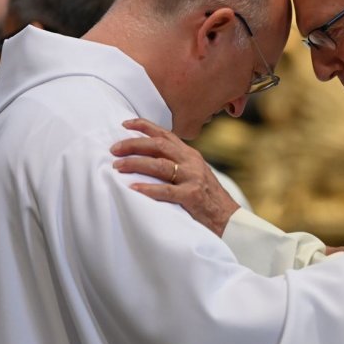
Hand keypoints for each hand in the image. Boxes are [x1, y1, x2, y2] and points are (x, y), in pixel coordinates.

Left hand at [110, 118, 240, 235]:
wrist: (229, 219)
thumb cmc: (207, 198)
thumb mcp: (194, 173)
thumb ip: (177, 164)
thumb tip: (146, 158)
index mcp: (190, 155)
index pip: (165, 134)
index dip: (144, 126)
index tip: (125, 124)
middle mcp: (191, 162)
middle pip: (159, 145)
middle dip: (134, 144)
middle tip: (114, 149)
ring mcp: (192, 178)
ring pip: (159, 165)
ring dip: (135, 164)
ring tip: (117, 166)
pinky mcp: (192, 196)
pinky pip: (166, 191)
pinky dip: (148, 189)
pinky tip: (134, 189)